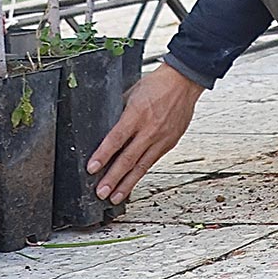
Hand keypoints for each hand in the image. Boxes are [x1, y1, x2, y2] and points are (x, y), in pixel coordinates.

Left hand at [89, 62, 201, 201]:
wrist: (184, 81)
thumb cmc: (158, 84)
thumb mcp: (131, 93)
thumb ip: (120, 112)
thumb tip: (106, 127)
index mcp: (137, 114)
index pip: (116, 139)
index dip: (103, 156)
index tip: (92, 168)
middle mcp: (150, 129)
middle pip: (128, 158)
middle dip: (113, 178)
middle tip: (101, 192)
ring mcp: (161, 138)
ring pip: (141, 166)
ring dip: (127, 183)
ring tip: (115, 197)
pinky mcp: (170, 143)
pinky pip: (152, 162)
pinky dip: (140, 174)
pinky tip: (132, 183)